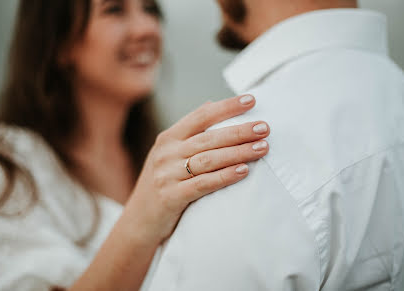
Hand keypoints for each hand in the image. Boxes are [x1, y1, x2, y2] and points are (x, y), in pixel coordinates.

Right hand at [127, 95, 269, 245]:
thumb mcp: (168, 154)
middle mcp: (166, 153)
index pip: (201, 116)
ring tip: (262, 147)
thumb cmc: (162, 183)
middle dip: (239, 131)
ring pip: (209, 159)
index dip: (226, 107)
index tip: (250, 100)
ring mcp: (167, 174)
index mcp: (168, 138)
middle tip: (265, 127)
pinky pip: (203, 184)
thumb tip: (211, 104)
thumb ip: (189, 131)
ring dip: (238, 152)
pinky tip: (244, 171)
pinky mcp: (171, 196)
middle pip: (209, 138)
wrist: (139, 220)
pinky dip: (225, 176)